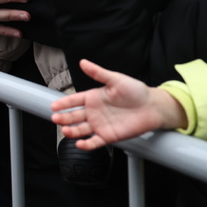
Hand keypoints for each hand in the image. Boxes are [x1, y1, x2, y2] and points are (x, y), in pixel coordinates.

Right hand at [51, 59, 186, 149]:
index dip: (64, 103)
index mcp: (93, 97)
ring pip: (81, 130)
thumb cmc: (135, 91)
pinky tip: (80, 144)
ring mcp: (100, 125)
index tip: (54, 105)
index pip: (74, 100)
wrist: (152, 107)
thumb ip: (98, 73)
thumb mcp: (116, 79)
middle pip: (74, 116)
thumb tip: (83, 62)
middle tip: (55, 118)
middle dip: (64, 117)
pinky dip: (87, 144)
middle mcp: (94, 112)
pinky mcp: (109, 136)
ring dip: (72, 131)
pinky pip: (95, 142)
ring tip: (65, 131)